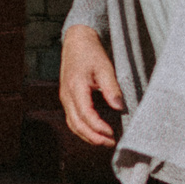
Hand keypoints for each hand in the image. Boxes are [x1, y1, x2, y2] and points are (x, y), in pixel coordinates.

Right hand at [58, 25, 125, 146]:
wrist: (77, 41)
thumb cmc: (90, 52)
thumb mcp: (105, 67)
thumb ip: (111, 88)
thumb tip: (119, 107)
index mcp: (75, 87)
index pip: (85, 115)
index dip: (98, 127)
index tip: (112, 133)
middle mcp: (66, 96)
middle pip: (76, 124)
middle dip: (93, 137)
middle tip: (111, 143)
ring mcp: (65, 98)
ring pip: (72, 124)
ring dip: (87, 136)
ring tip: (104, 141)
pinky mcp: (67, 98)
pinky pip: (72, 119)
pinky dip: (83, 129)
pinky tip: (95, 131)